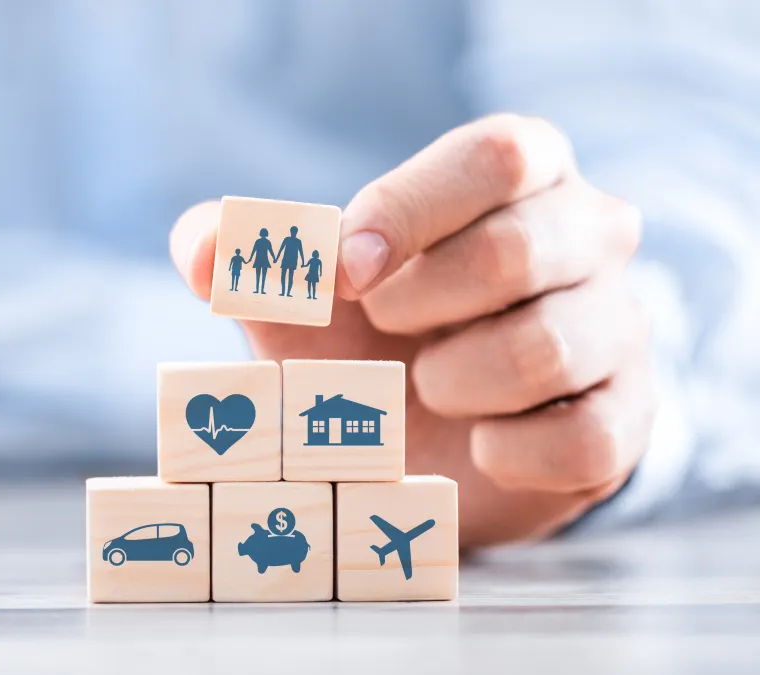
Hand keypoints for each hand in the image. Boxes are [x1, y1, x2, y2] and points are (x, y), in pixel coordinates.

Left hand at [170, 114, 654, 547]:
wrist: (421, 438)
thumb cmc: (366, 339)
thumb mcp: (300, 293)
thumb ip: (245, 257)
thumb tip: (205, 253)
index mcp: (520, 174)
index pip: (497, 156)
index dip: (409, 212)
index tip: (345, 274)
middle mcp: (590, 235)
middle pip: (520, 247)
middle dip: (419, 304)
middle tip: (386, 334)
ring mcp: (619, 327)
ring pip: (548, 347)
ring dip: (455, 382)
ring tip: (429, 388)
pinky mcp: (629, 419)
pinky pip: (581, 438)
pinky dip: (505, 452)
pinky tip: (476, 445)